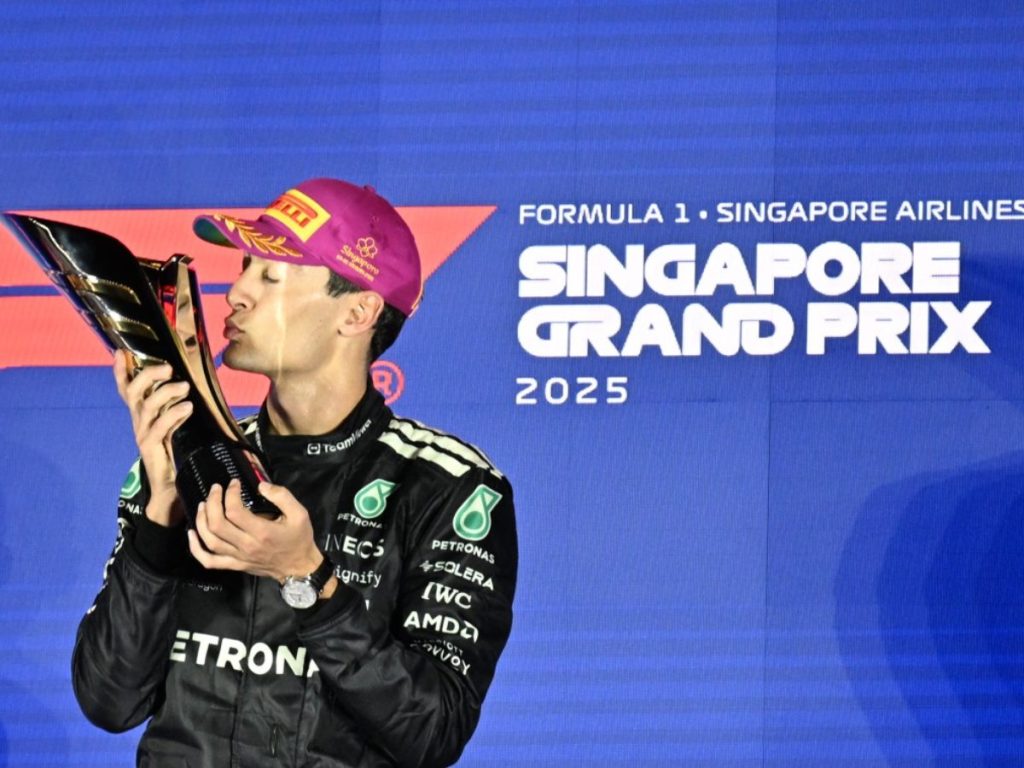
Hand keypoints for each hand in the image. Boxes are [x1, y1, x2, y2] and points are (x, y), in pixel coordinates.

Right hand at [113, 350, 190, 526]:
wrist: (167, 487)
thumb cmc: (172, 453)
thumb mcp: (171, 425)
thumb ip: (172, 407)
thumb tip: (183, 384)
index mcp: (141, 415)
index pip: (127, 390)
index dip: (121, 371)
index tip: (121, 351)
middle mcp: (138, 422)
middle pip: (134, 392)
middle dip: (148, 375)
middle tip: (168, 368)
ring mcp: (142, 434)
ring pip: (147, 406)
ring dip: (167, 393)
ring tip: (185, 387)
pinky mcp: (151, 447)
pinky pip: (160, 426)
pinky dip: (175, 414)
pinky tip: (187, 407)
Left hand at [187, 479, 322, 582]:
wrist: (299, 567)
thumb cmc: (299, 539)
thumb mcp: (300, 514)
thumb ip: (282, 496)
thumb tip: (261, 486)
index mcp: (262, 532)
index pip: (234, 511)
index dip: (230, 493)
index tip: (234, 483)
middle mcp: (246, 545)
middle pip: (217, 524)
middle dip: (212, 502)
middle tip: (215, 490)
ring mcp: (238, 557)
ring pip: (209, 540)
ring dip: (201, 520)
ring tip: (203, 505)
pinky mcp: (235, 565)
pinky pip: (209, 560)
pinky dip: (196, 548)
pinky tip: (192, 534)